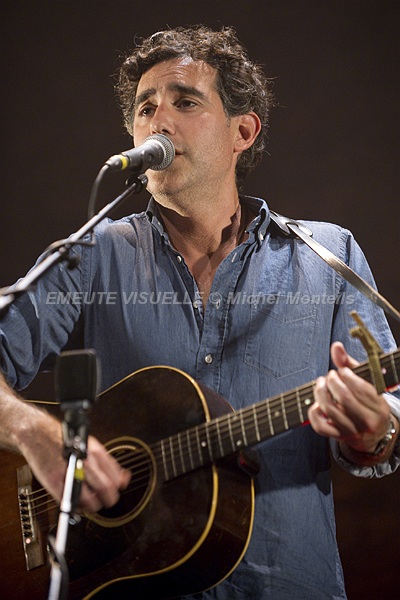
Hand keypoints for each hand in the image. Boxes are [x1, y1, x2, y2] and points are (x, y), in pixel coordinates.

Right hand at [16, 407, 130, 512]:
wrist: (39, 434)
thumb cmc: (64, 440)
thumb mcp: (91, 445)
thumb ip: (107, 462)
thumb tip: (124, 478)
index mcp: (95, 452)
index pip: (115, 477)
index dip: (117, 488)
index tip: (116, 490)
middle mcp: (85, 462)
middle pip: (105, 489)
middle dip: (109, 499)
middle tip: (106, 501)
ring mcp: (70, 473)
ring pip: (90, 500)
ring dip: (93, 506)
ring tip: (91, 503)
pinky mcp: (55, 483)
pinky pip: (70, 502)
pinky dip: (76, 507)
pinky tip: (77, 502)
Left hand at [308, 341, 391, 453]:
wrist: (373, 435)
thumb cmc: (367, 403)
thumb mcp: (365, 384)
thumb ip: (349, 364)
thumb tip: (336, 346)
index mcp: (378, 406)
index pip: (360, 388)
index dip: (346, 375)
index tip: (341, 371)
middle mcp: (367, 421)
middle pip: (344, 398)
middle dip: (332, 382)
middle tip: (329, 376)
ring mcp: (352, 431)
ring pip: (330, 410)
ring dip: (320, 393)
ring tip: (320, 384)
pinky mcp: (338, 437)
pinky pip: (320, 426)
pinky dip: (313, 412)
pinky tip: (316, 404)